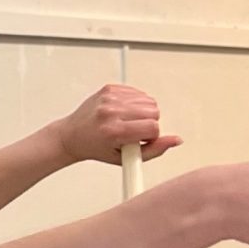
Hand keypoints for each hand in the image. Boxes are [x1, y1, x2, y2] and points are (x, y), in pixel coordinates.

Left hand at [56, 84, 179, 167]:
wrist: (72, 135)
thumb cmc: (96, 148)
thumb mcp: (125, 158)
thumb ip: (154, 151)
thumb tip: (176, 140)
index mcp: (114, 131)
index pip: (152, 127)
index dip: (151, 136)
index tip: (140, 139)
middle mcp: (111, 112)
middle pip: (153, 111)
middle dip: (148, 123)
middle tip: (133, 131)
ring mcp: (109, 98)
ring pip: (148, 101)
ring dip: (143, 112)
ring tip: (128, 122)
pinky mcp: (109, 89)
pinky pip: (138, 92)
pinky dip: (136, 103)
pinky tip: (124, 112)